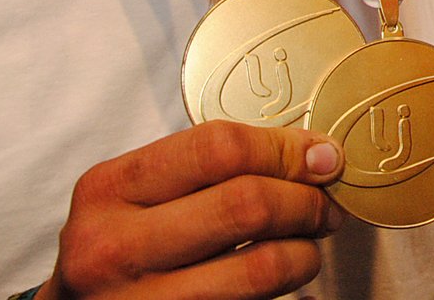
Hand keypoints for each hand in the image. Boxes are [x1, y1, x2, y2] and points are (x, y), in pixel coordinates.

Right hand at [34, 120, 345, 299]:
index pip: (219, 148)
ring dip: (304, 254)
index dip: (286, 149)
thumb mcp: (138, 195)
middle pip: (246, 205)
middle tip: (325, 207)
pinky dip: (286, 293)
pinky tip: (286, 283)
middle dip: (306, 202)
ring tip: (307, 247)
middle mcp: (114, 248)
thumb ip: (210, 168)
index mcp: (109, 189)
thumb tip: (315, 155)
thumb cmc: (120, 248)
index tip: (323, 157)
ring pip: (261, 267)